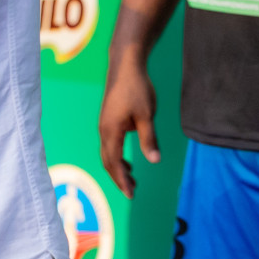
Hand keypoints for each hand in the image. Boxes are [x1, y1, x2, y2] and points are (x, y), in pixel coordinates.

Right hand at [98, 53, 159, 198]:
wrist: (125, 64)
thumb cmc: (137, 88)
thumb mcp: (147, 114)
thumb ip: (149, 138)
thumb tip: (154, 161)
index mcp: (111, 131)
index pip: (114, 162)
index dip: (121, 180)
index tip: (131, 194)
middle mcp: (104, 130)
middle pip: (107, 161)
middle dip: (118, 177)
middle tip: (132, 192)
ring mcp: (104, 124)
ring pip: (107, 153)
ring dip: (118, 167)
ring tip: (132, 178)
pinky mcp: (108, 119)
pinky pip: (109, 143)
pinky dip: (117, 155)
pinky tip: (128, 158)